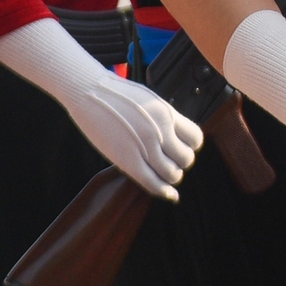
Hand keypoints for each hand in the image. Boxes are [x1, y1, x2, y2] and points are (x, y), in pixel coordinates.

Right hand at [0, 18, 202, 199]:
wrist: (89, 91)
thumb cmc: (116, 93)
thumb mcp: (149, 101)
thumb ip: (164, 118)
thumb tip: (174, 135)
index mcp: (168, 114)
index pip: (195, 138)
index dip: (191, 146)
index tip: (182, 147)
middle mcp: (161, 131)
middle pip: (186, 159)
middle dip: (180, 163)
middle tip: (170, 161)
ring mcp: (145, 147)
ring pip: (172, 174)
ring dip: (171, 176)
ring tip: (163, 172)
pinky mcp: (128, 161)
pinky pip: (152, 182)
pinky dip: (163, 192)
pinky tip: (169, 195)